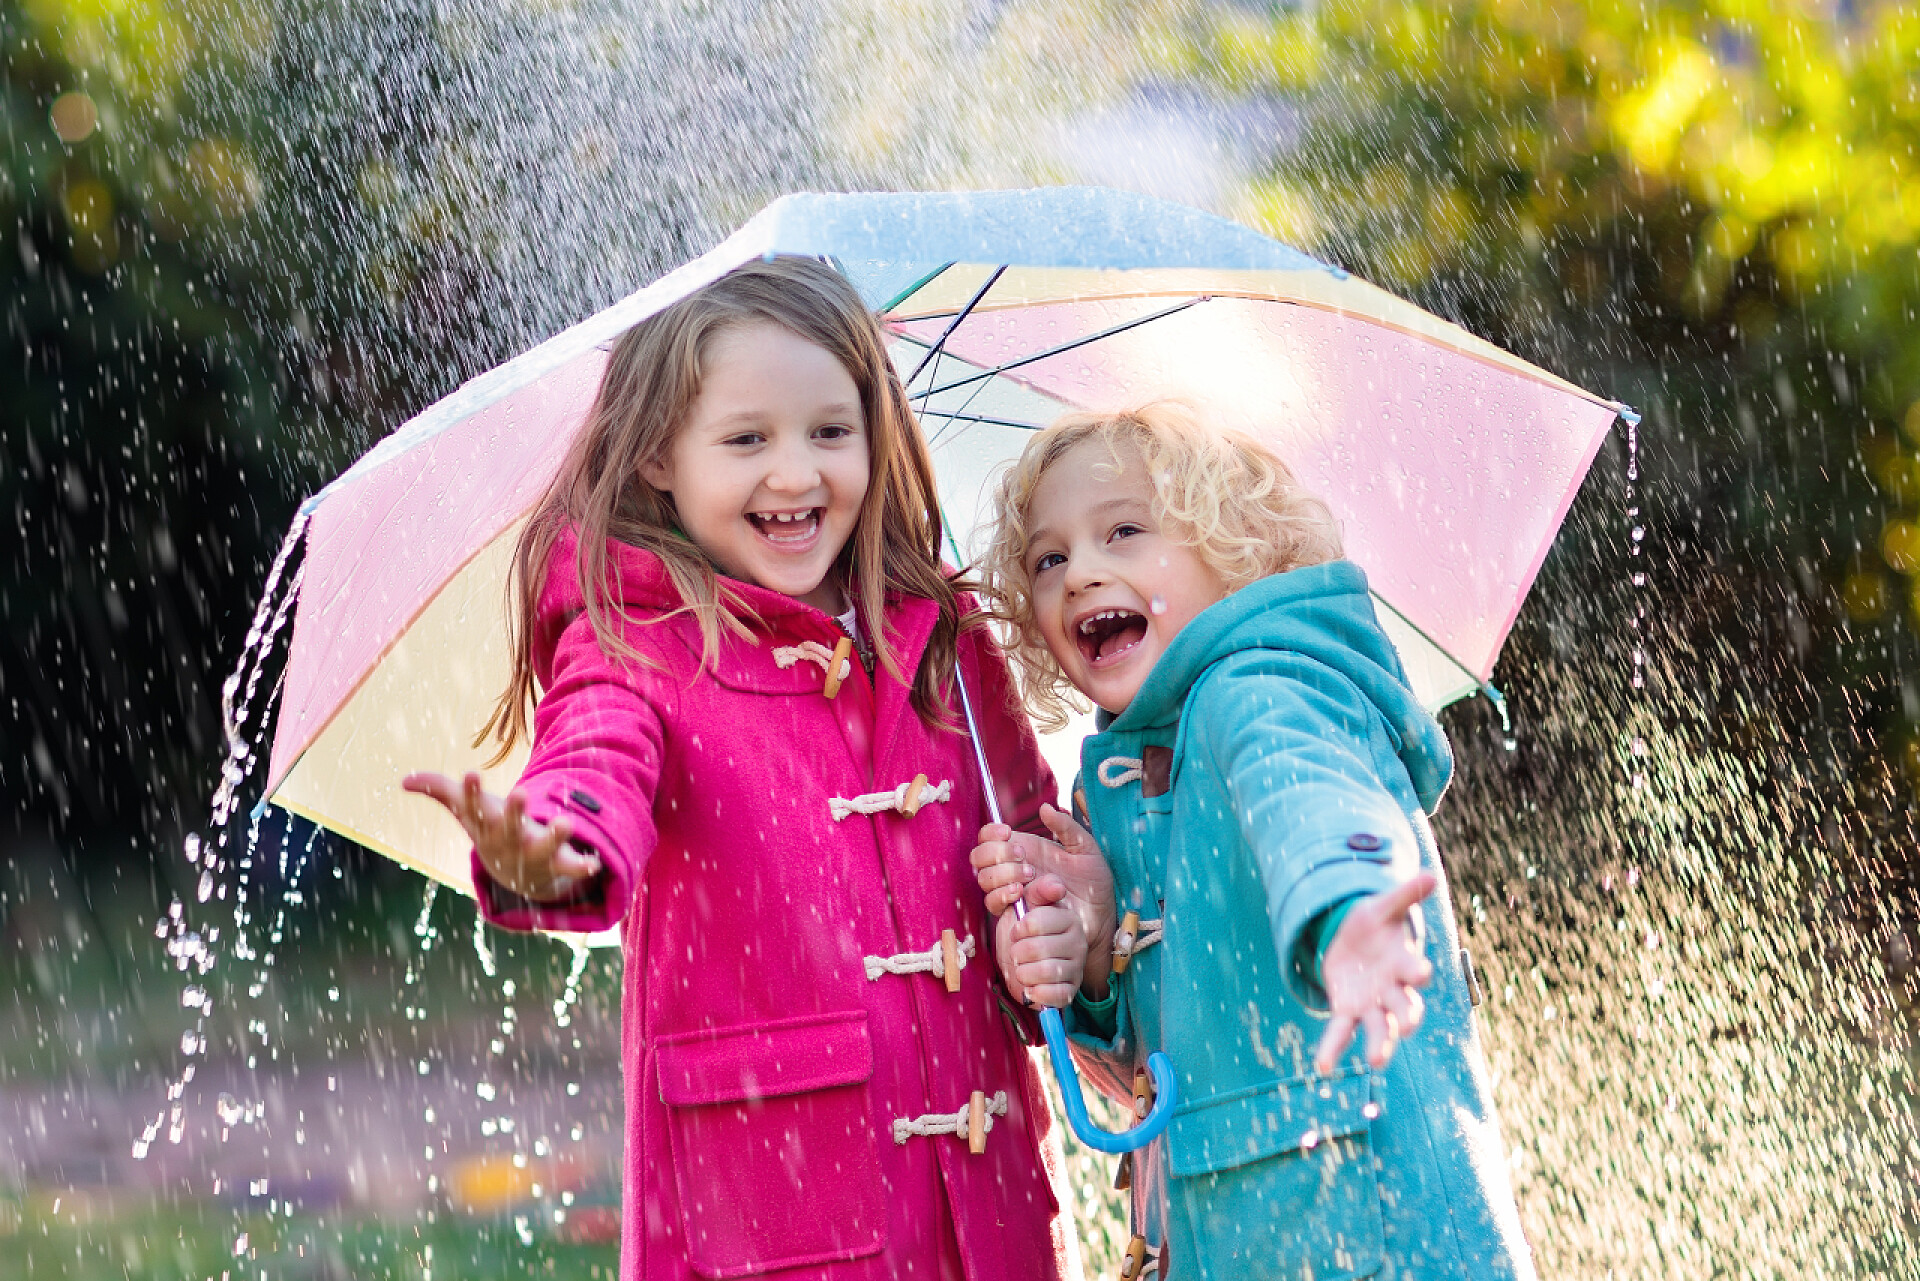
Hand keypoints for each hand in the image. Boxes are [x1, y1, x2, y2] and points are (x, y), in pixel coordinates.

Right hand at [402, 771, 602, 902]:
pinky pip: (571, 868)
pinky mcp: (559, 864)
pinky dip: (582, 867)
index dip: (472, 792)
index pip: (475, 808)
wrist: (517, 878)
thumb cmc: (492, 832)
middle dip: (514, 812)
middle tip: (520, 793)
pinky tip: (594, 863)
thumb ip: (439, 790)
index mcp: (487, 825)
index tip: (472, 773)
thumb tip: (403, 779)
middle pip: (509, 827)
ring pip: (544, 847)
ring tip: (566, 821)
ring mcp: (534, 854)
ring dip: (555, 836)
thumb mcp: (467, 811)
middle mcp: (509, 841)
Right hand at [971, 803, 1116, 974]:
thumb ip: (1066, 826)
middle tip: (1023, 856)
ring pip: (985, 879)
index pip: (989, 837)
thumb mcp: (1085, 848)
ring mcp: (1011, 890)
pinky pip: (992, 903)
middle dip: (997, 853)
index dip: (991, 833)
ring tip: (1029, 875)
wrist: (1099, 914)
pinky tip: (1020, 892)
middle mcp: (1012, 869)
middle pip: (979, 856)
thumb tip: (1044, 808)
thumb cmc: (1093, 881)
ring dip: (1002, 873)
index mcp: (1024, 849)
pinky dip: (1001, 894)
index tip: (1007, 833)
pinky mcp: (1014, 912)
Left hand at [999, 875, 1087, 1007]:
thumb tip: (1058, 886)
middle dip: (1018, 952)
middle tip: (1016, 953)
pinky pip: (1057, 995)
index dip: (1019, 929)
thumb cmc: (1025, 934)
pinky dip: (1038, 993)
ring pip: (1047, 971)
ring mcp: (1076, 967)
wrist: (1026, 963)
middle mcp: (1078, 942)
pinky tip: (1030, 988)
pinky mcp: (1071, 991)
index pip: (1038, 922)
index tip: (1016, 932)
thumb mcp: (1027, 907)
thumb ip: (1037, 891)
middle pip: (1039, 948)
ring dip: (1025, 973)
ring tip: (1021, 970)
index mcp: (1068, 919)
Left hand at [1314, 874, 1437, 1075]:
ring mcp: (1371, 1003)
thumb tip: (1430, 874)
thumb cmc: (1374, 924)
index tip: (1421, 973)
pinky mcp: (1347, 1009)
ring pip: (1378, 1027)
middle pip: (1404, 1007)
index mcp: (1403, 963)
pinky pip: (1340, 1032)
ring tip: (1376, 1060)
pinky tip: (1323, 1067)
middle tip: (1406, 1027)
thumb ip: (1405, 895)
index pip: (1414, 970)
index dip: (1417, 971)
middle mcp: (1392, 989)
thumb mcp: (1384, 906)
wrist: (1352, 939)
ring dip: (1379, 1043)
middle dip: (1407, 1017)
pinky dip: (1332, 1049)